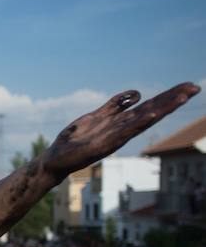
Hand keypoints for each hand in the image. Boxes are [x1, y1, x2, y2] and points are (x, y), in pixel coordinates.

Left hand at [39, 83, 198, 178]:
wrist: (54, 160)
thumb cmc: (74, 140)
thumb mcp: (95, 117)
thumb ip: (114, 106)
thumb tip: (136, 94)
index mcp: (120, 123)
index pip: (149, 106)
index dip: (168, 97)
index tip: (187, 86)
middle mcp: (121, 130)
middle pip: (152, 111)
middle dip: (172, 100)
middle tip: (194, 87)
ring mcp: (113, 138)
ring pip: (142, 120)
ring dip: (162, 108)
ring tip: (182, 96)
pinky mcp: (103, 146)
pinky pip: (122, 132)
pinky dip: (137, 123)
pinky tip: (152, 114)